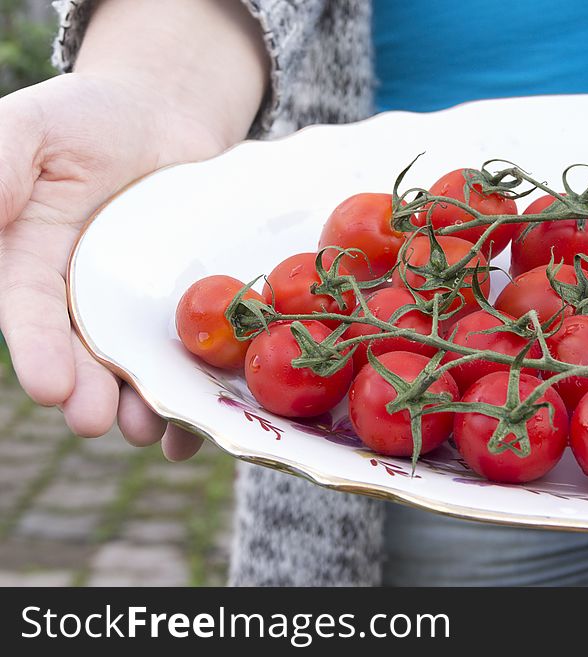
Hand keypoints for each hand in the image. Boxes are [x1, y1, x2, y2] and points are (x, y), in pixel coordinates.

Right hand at [0, 72, 227, 458]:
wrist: (167, 114)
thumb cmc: (89, 117)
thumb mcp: (32, 129)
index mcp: (30, 262)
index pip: (28, 314)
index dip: (37, 352)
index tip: (49, 387)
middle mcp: (82, 297)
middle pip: (83, 355)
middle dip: (88, 393)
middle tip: (96, 422)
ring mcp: (137, 306)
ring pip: (138, 364)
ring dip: (143, 402)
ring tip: (152, 430)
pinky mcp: (188, 306)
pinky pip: (192, 353)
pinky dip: (198, 388)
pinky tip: (206, 421)